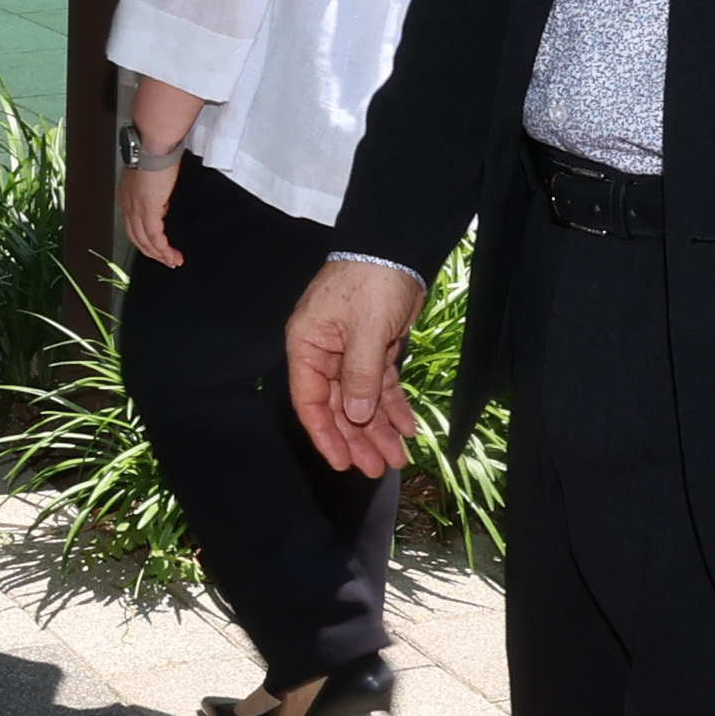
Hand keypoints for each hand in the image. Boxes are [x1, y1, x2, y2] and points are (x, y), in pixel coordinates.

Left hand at [118, 158, 185, 268]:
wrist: (154, 146)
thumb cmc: (155, 153)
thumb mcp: (152, 178)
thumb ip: (154, 194)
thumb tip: (161, 205)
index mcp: (126, 198)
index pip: (133, 227)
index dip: (145, 240)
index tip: (158, 248)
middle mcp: (127, 206)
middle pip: (137, 238)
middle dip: (152, 253)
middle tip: (167, 261)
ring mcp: (136, 210)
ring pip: (145, 242)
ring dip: (160, 255)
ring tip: (173, 262)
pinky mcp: (148, 210)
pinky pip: (155, 237)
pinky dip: (164, 249)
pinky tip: (172, 255)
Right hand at [282, 257, 425, 474]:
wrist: (395, 248)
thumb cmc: (370, 284)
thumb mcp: (365, 331)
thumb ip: (360, 377)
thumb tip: (356, 417)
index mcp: (307, 346)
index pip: (310, 401)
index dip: (326, 435)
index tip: (343, 462)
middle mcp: (324, 354)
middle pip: (338, 406)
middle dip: (358, 438)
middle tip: (377, 467)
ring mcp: (349, 353)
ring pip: (361, 400)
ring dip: (379, 429)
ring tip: (397, 457)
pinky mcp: (375, 349)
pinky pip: (381, 385)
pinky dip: (394, 406)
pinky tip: (408, 427)